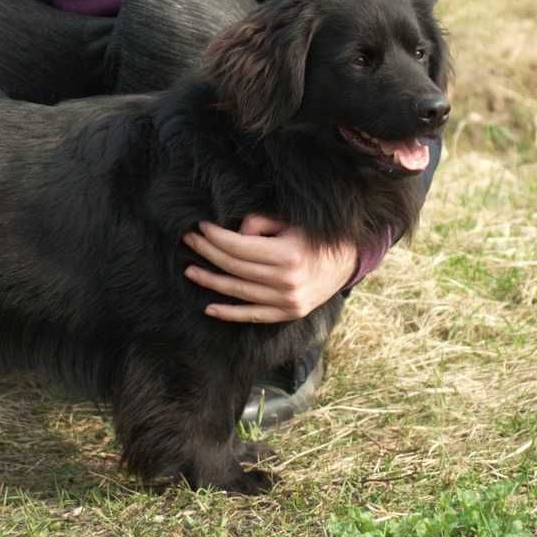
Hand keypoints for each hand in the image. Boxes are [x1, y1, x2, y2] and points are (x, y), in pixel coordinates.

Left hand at [183, 214, 356, 322]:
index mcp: (287, 255)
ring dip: (211, 281)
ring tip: (190, 270)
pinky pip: (253, 315)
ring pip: (239, 292)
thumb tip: (235, 234)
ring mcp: (287, 301)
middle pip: (234, 267)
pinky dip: (230, 313)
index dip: (216, 237)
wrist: (347, 262)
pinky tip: (210, 307)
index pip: (238, 246)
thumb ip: (260, 223)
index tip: (201, 227)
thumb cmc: (314, 237)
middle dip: (208, 252)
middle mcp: (286, 281)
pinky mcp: (288, 313)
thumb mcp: (290, 222)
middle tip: (190, 241)